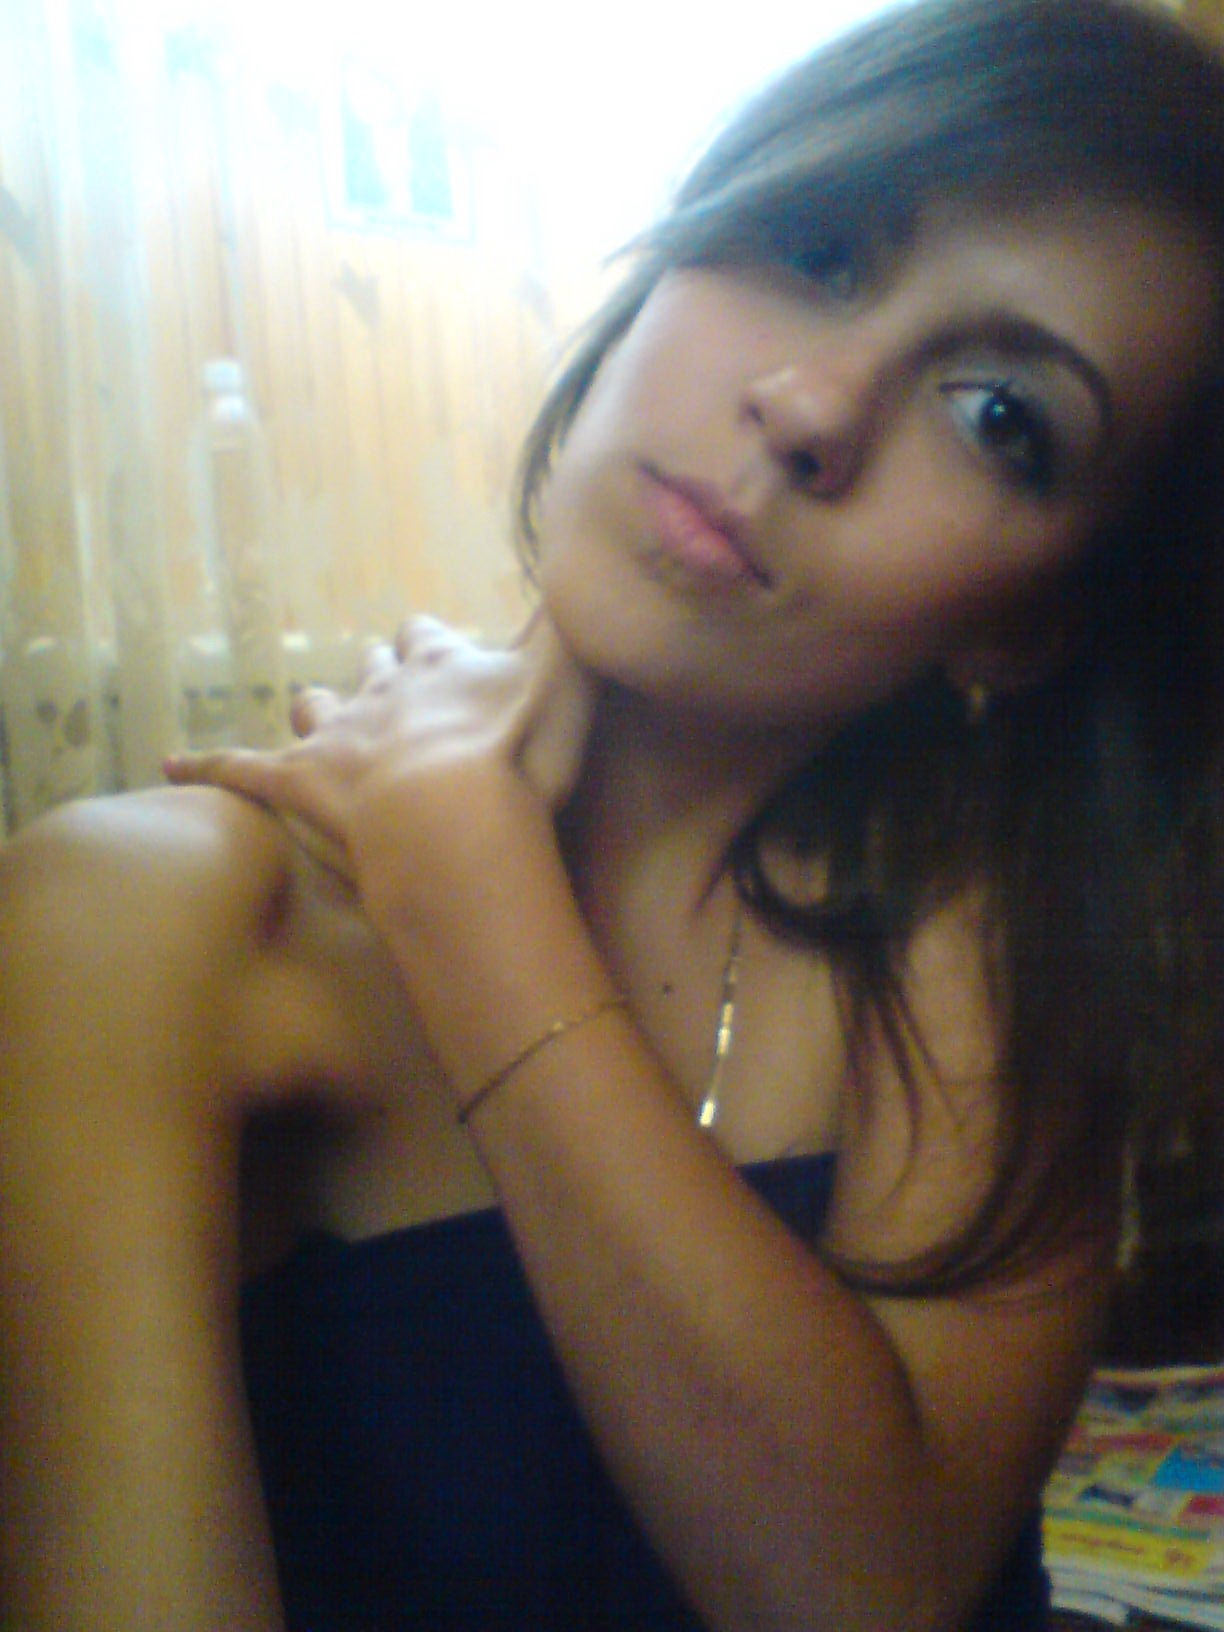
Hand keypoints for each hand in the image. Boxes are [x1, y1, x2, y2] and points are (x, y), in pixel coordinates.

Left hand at [164, 613, 597, 911]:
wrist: (452, 814)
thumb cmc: (516, 751)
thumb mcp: (563, 677)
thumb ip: (567, 630)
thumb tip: (581, 574)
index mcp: (442, 666)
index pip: (428, 638)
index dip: (430, 644)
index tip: (435, 647)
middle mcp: (384, 690)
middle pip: (372, 669)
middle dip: (377, 674)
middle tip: (384, 687)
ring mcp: (337, 735)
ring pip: (315, 707)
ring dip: (315, 710)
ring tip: (313, 714)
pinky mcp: (294, 781)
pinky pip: (240, 769)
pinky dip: (207, 762)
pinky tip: (174, 761)